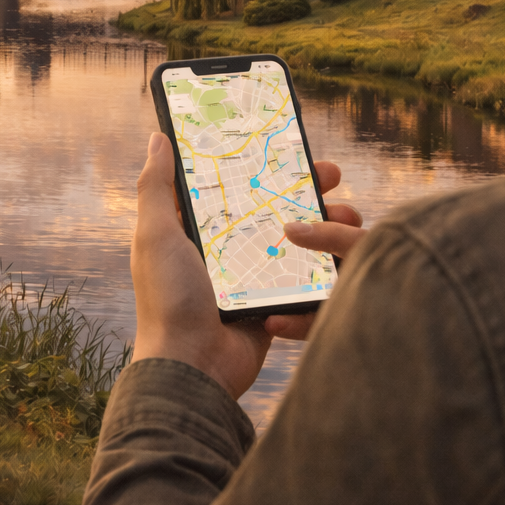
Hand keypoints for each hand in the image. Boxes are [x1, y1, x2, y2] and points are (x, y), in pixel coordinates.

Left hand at [128, 133, 354, 399]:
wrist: (193, 368)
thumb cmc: (169, 299)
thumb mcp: (155, 234)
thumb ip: (156, 187)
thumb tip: (159, 137)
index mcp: (199, 231)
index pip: (237, 185)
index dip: (264, 164)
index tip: (293, 147)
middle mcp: (228, 250)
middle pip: (276, 208)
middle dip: (308, 190)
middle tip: (333, 177)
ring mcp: (254, 278)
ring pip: (300, 240)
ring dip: (328, 225)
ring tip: (348, 215)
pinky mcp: (275, 304)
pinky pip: (306, 279)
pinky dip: (324, 265)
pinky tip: (341, 253)